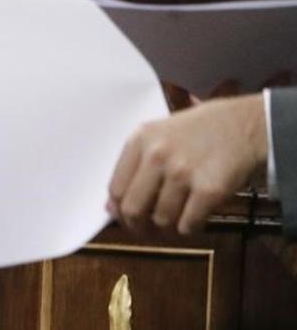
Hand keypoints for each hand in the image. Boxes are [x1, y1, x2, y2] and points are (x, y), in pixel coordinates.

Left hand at [107, 92, 268, 235]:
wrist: (244, 125)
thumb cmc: (199, 130)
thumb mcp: (158, 134)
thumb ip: (134, 166)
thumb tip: (111, 207)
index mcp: (139, 140)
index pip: (115, 188)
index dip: (119, 210)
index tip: (125, 219)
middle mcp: (157, 156)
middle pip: (133, 209)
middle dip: (138, 227)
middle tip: (147, 231)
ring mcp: (182, 173)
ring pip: (161, 220)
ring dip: (167, 229)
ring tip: (174, 223)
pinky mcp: (209, 190)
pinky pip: (188, 225)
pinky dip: (189, 229)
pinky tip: (194, 220)